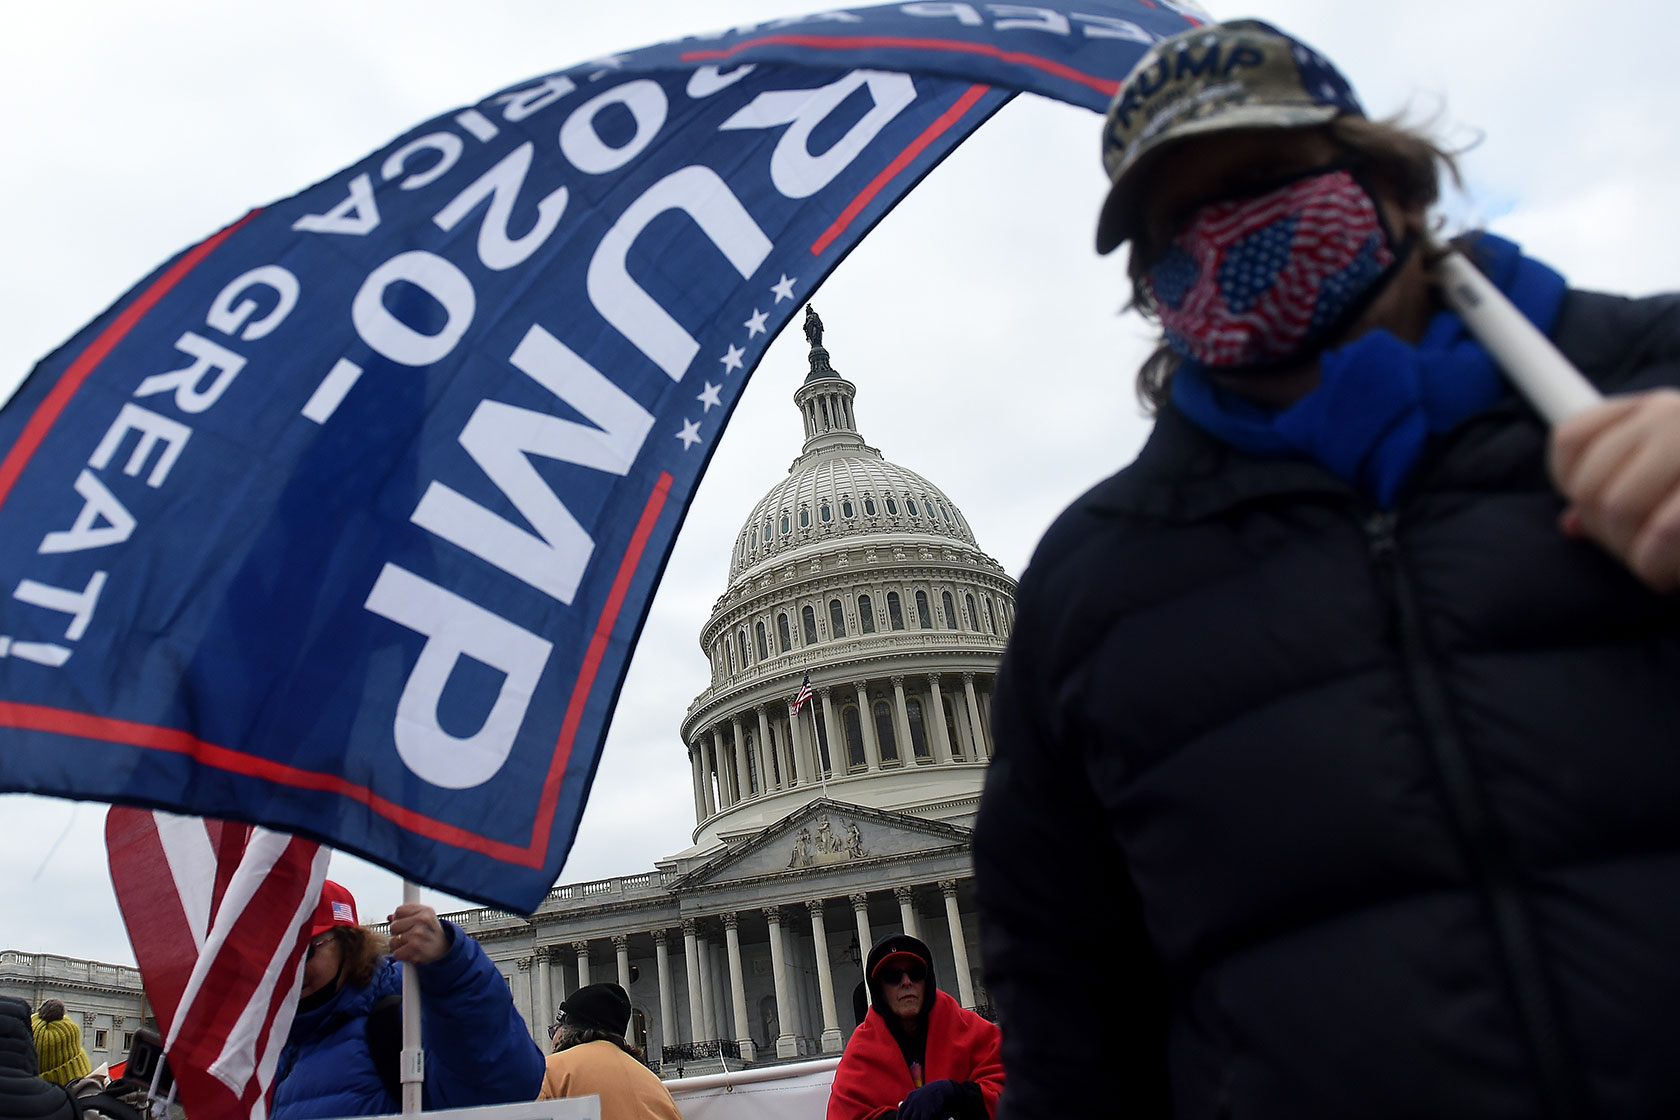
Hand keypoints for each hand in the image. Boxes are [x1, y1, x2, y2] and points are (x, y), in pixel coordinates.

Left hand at [386, 903, 447, 964]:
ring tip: (411, 945)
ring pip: (393, 941)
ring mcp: (419, 935)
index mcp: (425, 910)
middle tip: (409, 937)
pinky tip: (411, 953)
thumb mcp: (424, 917)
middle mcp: (423, 920)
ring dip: (399, 946)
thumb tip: (389, 917)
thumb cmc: (430, 933)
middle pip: (394, 926)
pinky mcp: (415, 950)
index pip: (399, 911)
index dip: (400, 919)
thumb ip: (406, 914)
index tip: (408, 924)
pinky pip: (396, 954)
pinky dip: (401, 956)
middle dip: (398, 933)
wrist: (445, 950)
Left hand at [897, 1079, 962, 1119]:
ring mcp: (920, 1107)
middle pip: (906, 1117)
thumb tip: (900, 1107)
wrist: (941, 1089)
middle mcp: (913, 1102)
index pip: (901, 1112)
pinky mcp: (928, 1111)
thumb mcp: (917, 1095)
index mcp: (910, 1098)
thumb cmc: (929, 1093)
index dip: (900, 1119)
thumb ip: (910, 1102)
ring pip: (913, 1119)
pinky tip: (926, 1119)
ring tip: (918, 1119)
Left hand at [1550, 388, 1679, 591]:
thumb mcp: (1663, 474)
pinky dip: (1653, 564)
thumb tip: (1571, 525)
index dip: (1570, 485)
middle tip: (1637, 554)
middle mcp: (1669, 414)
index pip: (1570, 438)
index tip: (1594, 514)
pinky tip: (1665, 577)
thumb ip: (1615, 487)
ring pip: (1616, 506)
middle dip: (1605, 533)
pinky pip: (1660, 531)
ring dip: (1631, 553)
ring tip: (1655, 566)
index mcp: (1649, 408)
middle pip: (1588, 483)